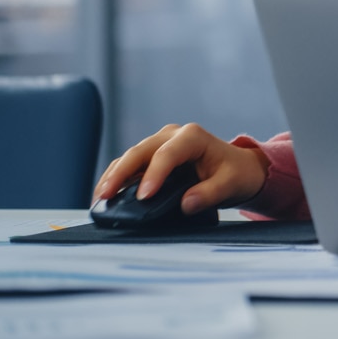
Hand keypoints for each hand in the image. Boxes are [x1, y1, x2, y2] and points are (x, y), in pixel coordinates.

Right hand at [92, 123, 268, 214]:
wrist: (237, 168)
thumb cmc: (235, 173)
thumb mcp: (231, 184)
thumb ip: (210, 194)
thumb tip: (187, 204)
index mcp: (193, 137)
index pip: (167, 154)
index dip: (153, 174)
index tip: (143, 196)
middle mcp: (173, 135)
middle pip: (140, 151)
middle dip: (121, 172)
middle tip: (106, 195)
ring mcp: (160, 144)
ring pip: (131, 156)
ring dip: (113, 175)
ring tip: (100, 197)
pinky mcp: (152, 156)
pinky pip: (130, 165)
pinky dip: (117, 177)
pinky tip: (106, 194)